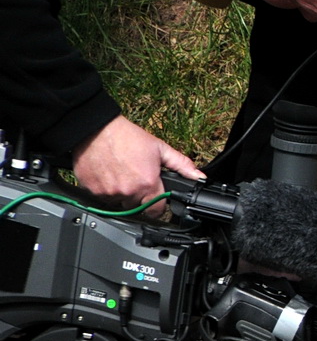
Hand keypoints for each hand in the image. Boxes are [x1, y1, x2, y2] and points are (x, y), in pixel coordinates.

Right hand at [71, 117, 203, 213]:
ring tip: (122, 176)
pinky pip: (103, 199)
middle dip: (139, 199)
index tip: (156, 201)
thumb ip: (181, 165)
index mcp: (148, 183)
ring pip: (119, 204)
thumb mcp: (159, 148)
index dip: (158, 207)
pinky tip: (109, 176)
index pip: (157, 211)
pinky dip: (106, 191)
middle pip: (137, 208)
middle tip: (136, 182)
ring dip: (122, 195)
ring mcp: (110, 193)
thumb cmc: (126, 136)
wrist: (95, 128)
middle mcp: (129, 191)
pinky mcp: (93, 191)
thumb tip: (199, 176)